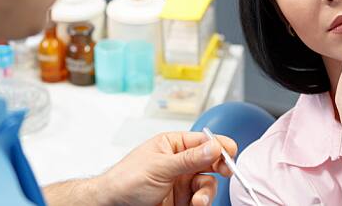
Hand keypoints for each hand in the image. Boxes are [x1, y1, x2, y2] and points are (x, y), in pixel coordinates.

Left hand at [98, 131, 236, 205]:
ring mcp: (182, 182)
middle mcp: (180, 162)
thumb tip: (214, 147)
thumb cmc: (125, 180)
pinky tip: (194, 205)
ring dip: (207, 192)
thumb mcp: (160, 167)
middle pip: (211, 162)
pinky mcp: (182, 200)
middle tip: (225, 173)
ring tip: (198, 201)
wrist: (112, 205)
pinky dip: (202, 203)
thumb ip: (189, 159)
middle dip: (219, 169)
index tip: (229, 155)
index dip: (219, 147)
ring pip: (208, 184)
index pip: (204, 141)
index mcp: (174, 145)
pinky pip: (201, 200)